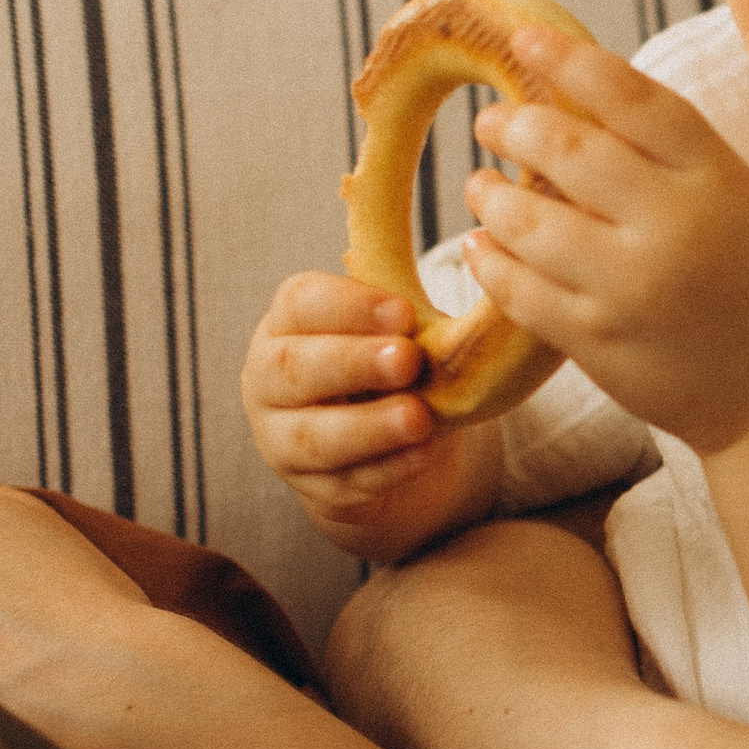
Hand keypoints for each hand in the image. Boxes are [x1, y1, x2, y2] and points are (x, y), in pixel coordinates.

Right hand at [240, 272, 490, 556]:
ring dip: (370, 426)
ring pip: (314, 435)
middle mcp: (268, 379)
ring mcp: (282, 438)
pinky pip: (347, 483)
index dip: (350, 306)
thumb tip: (480, 261)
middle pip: (295, 368)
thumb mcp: (396, 333)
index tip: (404, 312)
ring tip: (418, 418)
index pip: (302, 303)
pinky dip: (389, 470)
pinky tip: (424, 455)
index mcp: (288, 324)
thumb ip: (409, 311)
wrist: (383, 446)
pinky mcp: (314, 488)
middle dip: (354, 362)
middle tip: (408, 360)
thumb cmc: (390, 368)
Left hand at [463, 28, 748, 451]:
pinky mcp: (597, 342)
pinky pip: (516, 288)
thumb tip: (574, 91)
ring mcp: (631, 288)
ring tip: (484, 187)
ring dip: (491, 193)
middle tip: (495, 124)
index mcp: (718, 180)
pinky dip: (489, 259)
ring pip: (525, 219)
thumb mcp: (738, 204)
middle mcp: (675, 226)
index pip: (629, 96)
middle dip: (513, 126)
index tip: (523, 40)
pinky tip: (485, 246)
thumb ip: (670, 155)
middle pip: (565, 147)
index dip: (567, 58)